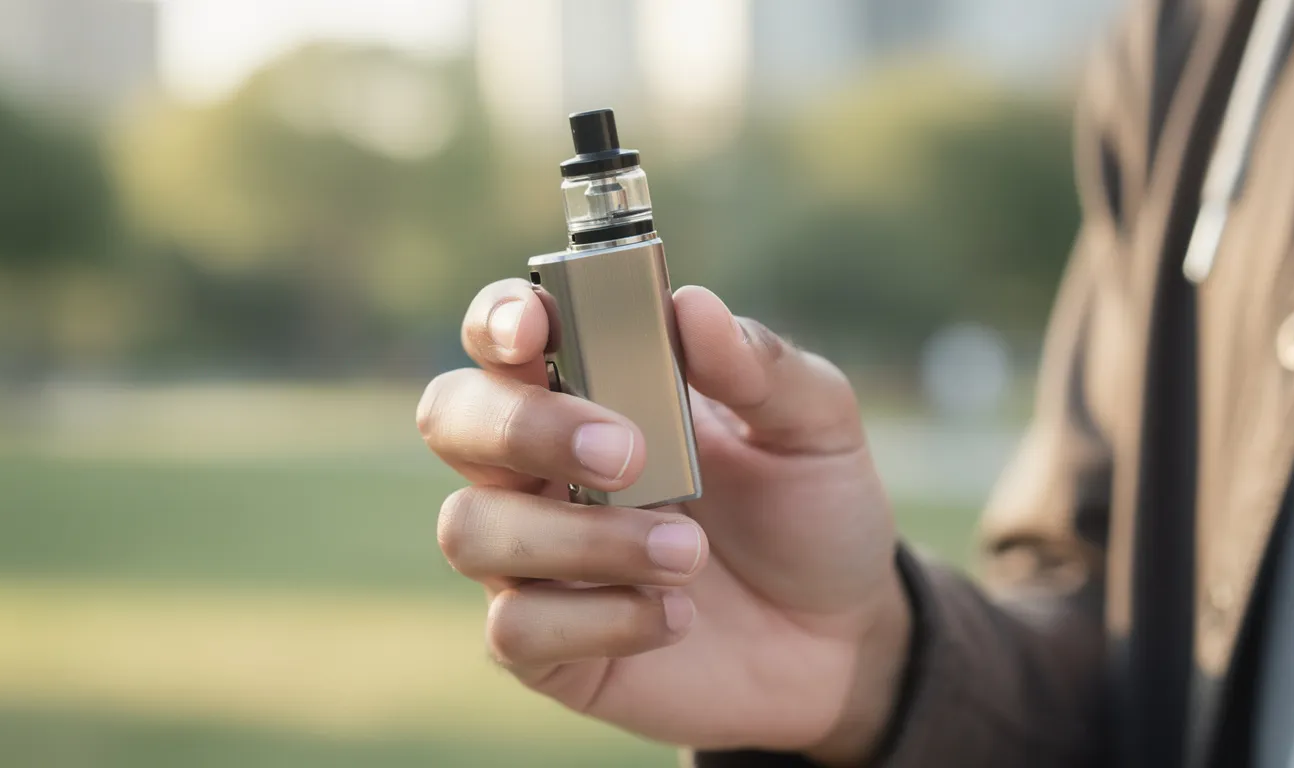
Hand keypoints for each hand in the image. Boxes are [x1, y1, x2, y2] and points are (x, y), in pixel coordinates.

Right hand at [417, 279, 911, 763]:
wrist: (842, 635)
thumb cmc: (811, 509)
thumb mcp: (816, 426)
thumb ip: (759, 365)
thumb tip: (691, 305)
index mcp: (593, 387)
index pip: (502, 333)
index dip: (497, 320)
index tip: (535, 329)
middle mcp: (541, 465)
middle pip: (451, 418)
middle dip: (522, 428)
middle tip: (627, 454)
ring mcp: (534, 557)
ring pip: (471, 529)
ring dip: (580, 538)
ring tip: (688, 553)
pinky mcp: (547, 646)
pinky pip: (515, 631)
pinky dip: (600, 619)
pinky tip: (677, 616)